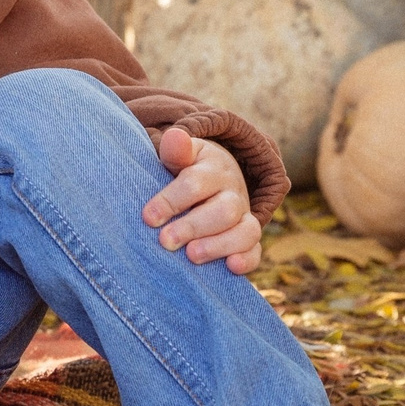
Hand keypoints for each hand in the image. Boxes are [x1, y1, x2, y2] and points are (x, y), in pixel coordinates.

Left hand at [144, 126, 260, 274]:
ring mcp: (244, 215)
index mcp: (213, 168)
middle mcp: (233, 191)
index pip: (195, 182)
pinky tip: (230, 267)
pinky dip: (247, 260)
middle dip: (193, 226)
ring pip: (246, 230)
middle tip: (166, 241)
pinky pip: (256, 250)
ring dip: (219, 245)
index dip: (172, 200)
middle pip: (224, 209)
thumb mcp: (179, 155)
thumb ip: (175, 150)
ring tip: (191, 256)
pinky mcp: (248, 236)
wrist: (212, 176)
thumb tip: (174, 137)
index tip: (148, 217)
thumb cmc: (184, 169)